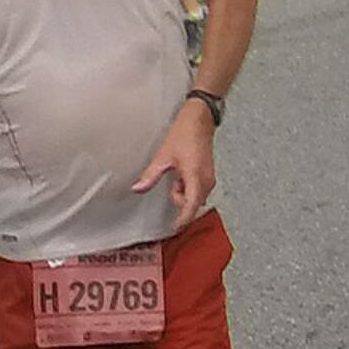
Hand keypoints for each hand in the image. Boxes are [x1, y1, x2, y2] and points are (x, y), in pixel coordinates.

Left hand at [131, 101, 216, 218]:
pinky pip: (198, 189)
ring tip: (175, 175)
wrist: (199, 120)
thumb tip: (138, 188)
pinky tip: (181, 174)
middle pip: (192, 203)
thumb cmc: (185, 134)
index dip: (183, 219)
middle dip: (179, 199)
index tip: (175, 228)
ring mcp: (209, 178)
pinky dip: (188, 186)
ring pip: (195, 196)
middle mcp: (206, 181)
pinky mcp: (208, 174)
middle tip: (170, 183)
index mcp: (196, 178)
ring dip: (183, 192)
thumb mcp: (163, 157)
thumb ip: (151, 176)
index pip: (190, 206)